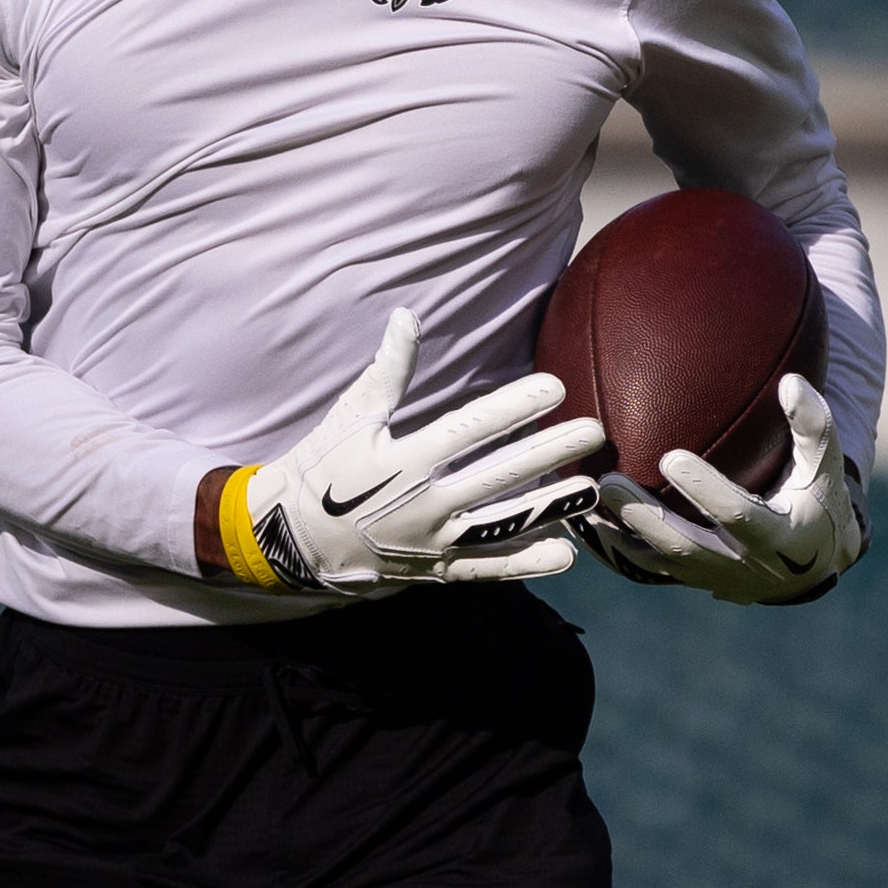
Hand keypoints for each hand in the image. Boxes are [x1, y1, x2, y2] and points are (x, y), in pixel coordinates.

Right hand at [218, 308, 604, 591]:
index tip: (556, 387)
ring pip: (504, 525)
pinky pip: (488, 569)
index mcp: (405, 460)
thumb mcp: (352, 416)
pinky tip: (565, 554)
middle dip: (550, 452)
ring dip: (552, 507)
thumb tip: (408, 316)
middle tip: (595, 431)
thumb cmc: (324, 467)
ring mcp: (433, 542)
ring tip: (592, 488)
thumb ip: (388, 369)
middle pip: (499, 475)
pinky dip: (526, 563)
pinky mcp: (436, 571)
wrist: (292, 538)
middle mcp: (425, 503)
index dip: (514, 407)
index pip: (470, 428)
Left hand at [592, 374, 867, 605]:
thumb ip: (813, 425)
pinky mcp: (688, 579)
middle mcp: (742, 567)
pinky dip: (613, 546)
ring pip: (658, 562)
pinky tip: (581, 517)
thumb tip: (792, 381)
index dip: (706, 490)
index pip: (739, 516)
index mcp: (779, 538)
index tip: (670, 457)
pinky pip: (644, 568)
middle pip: (686, 547)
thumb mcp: (824, 465)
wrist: (809, 561)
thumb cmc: (816, 497)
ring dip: (619, 533)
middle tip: (610, 483)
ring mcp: (711, 578)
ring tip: (587, 498)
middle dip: (646, 517)